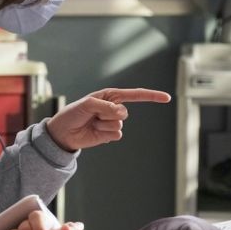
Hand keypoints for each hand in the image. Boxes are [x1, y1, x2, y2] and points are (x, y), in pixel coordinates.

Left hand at [46, 88, 170, 151]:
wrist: (63, 132)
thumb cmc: (73, 114)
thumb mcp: (87, 104)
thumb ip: (105, 106)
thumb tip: (121, 113)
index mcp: (110, 96)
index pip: (135, 95)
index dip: (152, 96)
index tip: (166, 98)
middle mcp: (114, 108)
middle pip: (124, 112)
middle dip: (108, 114)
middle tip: (93, 115)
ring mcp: (112, 122)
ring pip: (119, 125)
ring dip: (103, 125)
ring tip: (92, 124)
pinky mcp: (110, 135)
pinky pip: (116, 135)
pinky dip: (104, 134)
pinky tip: (94, 132)